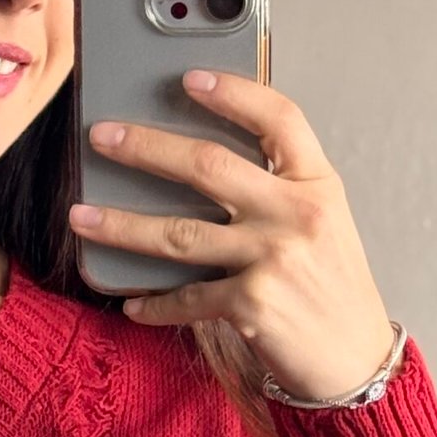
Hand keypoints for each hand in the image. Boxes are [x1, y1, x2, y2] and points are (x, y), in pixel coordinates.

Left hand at [67, 69, 396, 402]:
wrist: (355, 359)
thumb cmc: (332, 287)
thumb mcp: (324, 222)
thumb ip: (280, 189)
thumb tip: (204, 165)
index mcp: (316, 184)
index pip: (279, 118)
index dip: (233, 92)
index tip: (190, 78)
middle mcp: (296, 214)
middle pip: (209, 166)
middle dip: (146, 148)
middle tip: (102, 136)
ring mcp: (272, 259)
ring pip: (179, 234)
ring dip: (122, 225)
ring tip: (81, 217)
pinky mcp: (251, 305)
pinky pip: (185, 298)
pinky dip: (154, 303)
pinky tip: (131, 304)